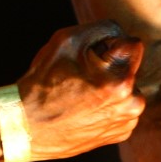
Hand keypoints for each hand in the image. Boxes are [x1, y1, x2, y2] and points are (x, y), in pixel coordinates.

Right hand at [12, 20, 145, 160]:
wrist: (28, 127)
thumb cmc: (44, 81)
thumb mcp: (67, 40)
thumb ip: (104, 28)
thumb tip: (123, 35)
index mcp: (121, 80)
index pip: (133, 44)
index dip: (109, 45)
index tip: (91, 57)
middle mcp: (131, 103)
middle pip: (131, 66)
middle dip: (112, 66)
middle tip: (82, 78)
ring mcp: (128, 121)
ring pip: (128, 87)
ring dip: (112, 85)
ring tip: (82, 95)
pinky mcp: (122, 133)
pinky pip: (123, 106)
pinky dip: (109, 104)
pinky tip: (86, 109)